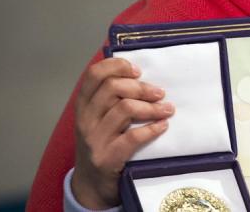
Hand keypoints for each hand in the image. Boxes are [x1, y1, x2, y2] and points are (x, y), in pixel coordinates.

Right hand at [70, 58, 173, 207]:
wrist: (91, 184)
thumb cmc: (102, 143)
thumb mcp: (98, 118)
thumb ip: (111, 98)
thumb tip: (141, 74)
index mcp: (83, 105)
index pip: (93, 74)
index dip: (117, 66)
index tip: (138, 71)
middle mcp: (85, 119)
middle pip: (112, 88)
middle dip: (141, 87)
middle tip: (160, 93)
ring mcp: (94, 139)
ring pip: (125, 109)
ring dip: (152, 107)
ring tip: (167, 109)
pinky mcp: (106, 158)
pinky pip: (133, 137)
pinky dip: (152, 129)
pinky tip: (163, 126)